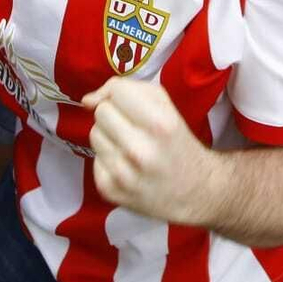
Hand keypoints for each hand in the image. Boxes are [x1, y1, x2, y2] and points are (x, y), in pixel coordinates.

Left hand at [84, 78, 215, 223]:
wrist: (195, 191)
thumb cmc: (178, 142)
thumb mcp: (166, 106)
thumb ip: (128, 89)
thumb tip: (87, 100)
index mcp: (159, 125)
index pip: (116, 91)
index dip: (122, 95)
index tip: (133, 106)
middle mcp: (140, 151)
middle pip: (101, 112)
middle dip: (114, 115)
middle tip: (133, 128)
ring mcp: (122, 174)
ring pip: (93, 134)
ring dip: (109, 136)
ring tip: (130, 147)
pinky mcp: (109, 190)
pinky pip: (94, 158)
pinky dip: (107, 159)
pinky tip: (126, 166)